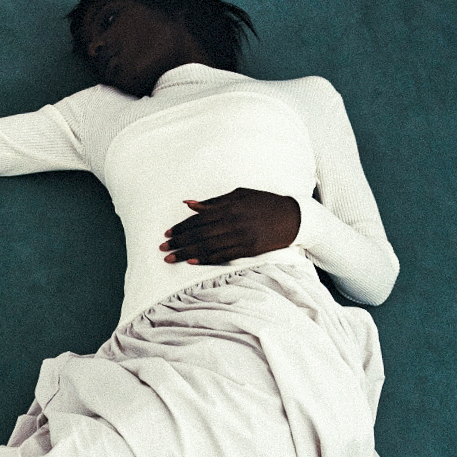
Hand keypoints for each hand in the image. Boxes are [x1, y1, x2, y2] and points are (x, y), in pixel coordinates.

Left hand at [159, 187, 300, 264]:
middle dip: (179, 242)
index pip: (199, 219)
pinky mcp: (248, 250)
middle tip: (162, 249)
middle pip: (200, 234)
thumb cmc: (264, 203)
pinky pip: (223, 255)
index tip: (167, 234)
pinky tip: (192, 262)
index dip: (181, 227)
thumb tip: (189, 204)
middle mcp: (233, 222)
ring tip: (171, 258)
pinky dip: (206, 259)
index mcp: (230, 207)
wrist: (293, 217)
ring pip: (208, 247)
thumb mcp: (240, 195)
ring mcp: (241, 237)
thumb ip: (213, 202)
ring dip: (187, 253)